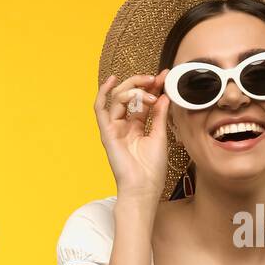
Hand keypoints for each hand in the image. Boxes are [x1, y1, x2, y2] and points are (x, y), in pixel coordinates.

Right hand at [92, 70, 172, 201]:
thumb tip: (164, 96)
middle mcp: (124, 125)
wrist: (144, 187)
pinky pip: (99, 109)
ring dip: (134, 91)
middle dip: (142, 84)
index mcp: (137, 127)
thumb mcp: (160, 136)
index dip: (152, 88)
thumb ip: (160, 115)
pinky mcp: (107, 132)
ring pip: (117, 98)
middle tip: (156, 79)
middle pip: (129, 96)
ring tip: (150, 92)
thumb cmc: (152, 169)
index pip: (142, 101)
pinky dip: (102, 93)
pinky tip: (111, 81)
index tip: (164, 77)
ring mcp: (114, 128)